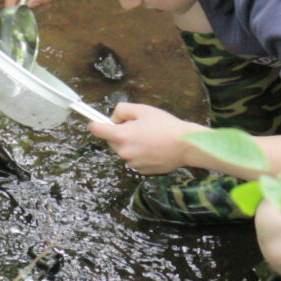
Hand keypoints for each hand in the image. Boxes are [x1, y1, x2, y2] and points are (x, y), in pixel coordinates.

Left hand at [88, 102, 203, 174]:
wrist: (185, 145)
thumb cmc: (165, 125)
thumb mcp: (143, 109)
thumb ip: (122, 110)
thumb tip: (114, 118)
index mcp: (122, 136)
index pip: (97, 130)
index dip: (95, 124)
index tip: (96, 121)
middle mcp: (124, 152)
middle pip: (111, 141)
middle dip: (119, 134)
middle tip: (137, 127)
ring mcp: (132, 163)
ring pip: (124, 151)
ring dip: (131, 144)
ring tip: (149, 138)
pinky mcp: (141, 170)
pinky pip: (134, 160)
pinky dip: (140, 154)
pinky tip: (153, 148)